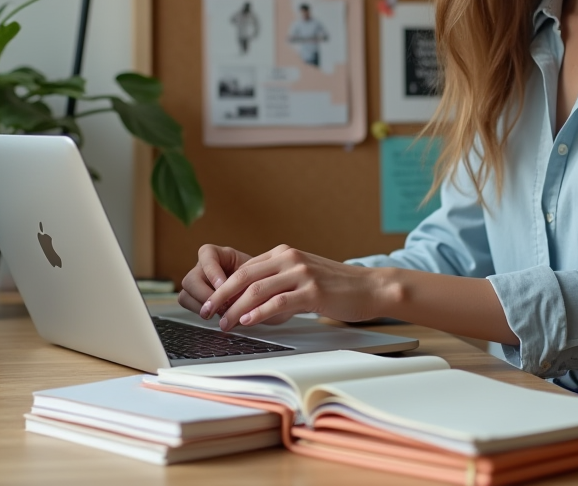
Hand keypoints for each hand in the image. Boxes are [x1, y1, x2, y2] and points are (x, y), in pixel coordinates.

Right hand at [177, 244, 253, 316]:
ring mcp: (197, 284)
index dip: (213, 272)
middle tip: (223, 306)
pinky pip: (189, 305)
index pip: (206, 254)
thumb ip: (242, 282)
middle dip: (205, 295)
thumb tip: (231, 299)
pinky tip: (218, 315)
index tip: (224, 286)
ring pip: (185, 295)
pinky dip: (202, 312)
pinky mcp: (195, 299)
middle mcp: (202, 267)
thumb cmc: (256, 278)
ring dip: (203, 306)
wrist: (258, 290)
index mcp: (216, 254)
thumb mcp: (253, 274)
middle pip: (191, 279)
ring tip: (222, 313)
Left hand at [200, 244, 380, 330]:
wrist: (370, 288)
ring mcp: (302, 273)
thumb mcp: (303, 277)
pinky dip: (259, 312)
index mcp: (284, 253)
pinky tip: (248, 321)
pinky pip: (279, 301)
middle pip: (244, 276)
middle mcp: (290, 259)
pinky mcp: (313, 291)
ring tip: (224, 323)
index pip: (245, 268)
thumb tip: (251, 303)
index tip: (211, 303)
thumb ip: (278, 283)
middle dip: (221, 296)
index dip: (224, 287)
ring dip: (235, 309)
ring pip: (257, 289)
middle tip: (207, 313)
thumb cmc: (337, 287)